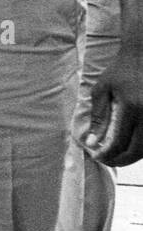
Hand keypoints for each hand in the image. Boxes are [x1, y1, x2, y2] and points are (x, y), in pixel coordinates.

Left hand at [85, 38, 142, 165]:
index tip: (97, 156)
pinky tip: (132, 145)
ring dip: (133, 156)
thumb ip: (99, 117)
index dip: (106, 154)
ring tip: (118, 156)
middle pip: (137, 150)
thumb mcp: (102, 89)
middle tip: (107, 160)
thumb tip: (92, 142)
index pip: (118, 142)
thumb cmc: (120, 70)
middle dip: (120, 160)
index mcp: (132, 107)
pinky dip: (142, 147)